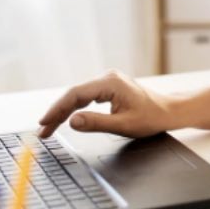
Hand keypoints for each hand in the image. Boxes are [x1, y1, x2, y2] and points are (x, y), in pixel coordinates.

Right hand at [37, 70, 175, 138]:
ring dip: (63, 111)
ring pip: (78, 95)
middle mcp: (107, 77)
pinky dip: (74, 108)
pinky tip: (64, 118)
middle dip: (57, 112)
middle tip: (42, 131)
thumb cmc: (151, 118)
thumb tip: (71, 121)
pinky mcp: (108, 87)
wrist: (168, 111)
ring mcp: (107, 81)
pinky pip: (85, 97)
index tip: (44, 122)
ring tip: (48, 128)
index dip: (58, 109)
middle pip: (74, 94)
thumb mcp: (123, 125)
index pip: (76, 94)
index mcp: (110, 83)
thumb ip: (96, 123)